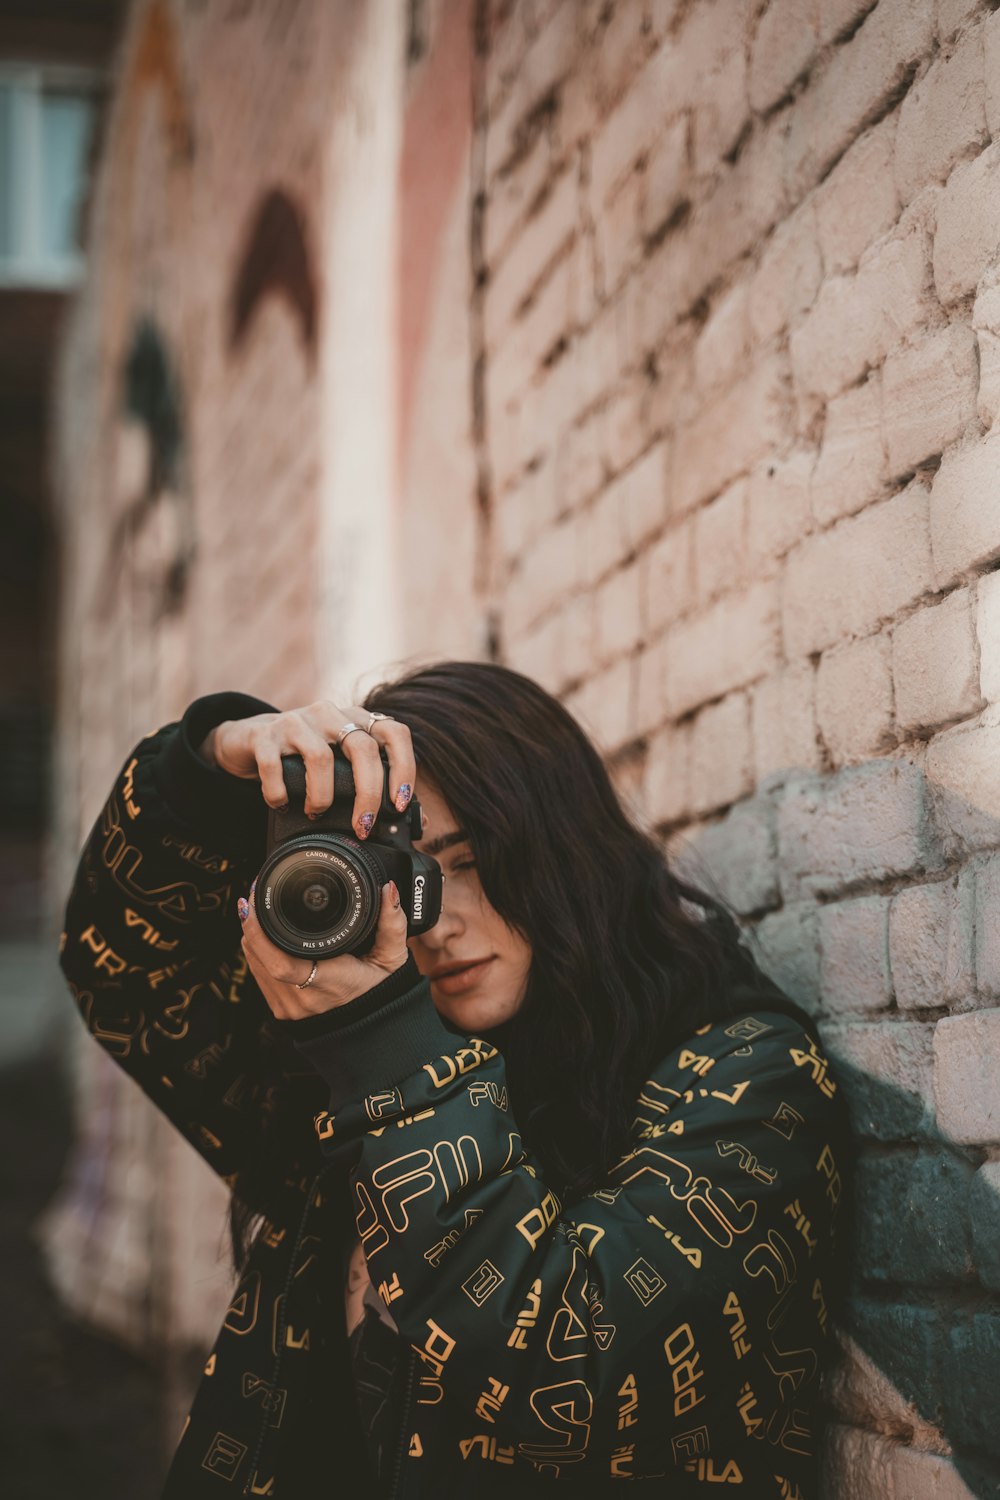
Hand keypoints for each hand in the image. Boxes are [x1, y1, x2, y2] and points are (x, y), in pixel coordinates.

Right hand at [199, 699, 415, 838]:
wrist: (247, 740)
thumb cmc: (303, 757)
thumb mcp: (339, 763)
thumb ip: (372, 782)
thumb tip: (415, 819)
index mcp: (355, 719)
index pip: (394, 732)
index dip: (403, 768)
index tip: (400, 803)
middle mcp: (329, 714)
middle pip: (362, 748)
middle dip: (368, 794)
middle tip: (363, 826)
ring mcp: (295, 721)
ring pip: (320, 758)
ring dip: (322, 797)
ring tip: (316, 813)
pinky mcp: (264, 735)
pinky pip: (275, 767)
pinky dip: (280, 794)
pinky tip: (283, 805)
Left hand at [239, 877, 409, 1018]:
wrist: (372, 1027)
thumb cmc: (382, 991)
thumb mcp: (392, 959)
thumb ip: (392, 924)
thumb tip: (388, 891)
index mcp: (331, 983)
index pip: (282, 964)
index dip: (259, 933)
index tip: (254, 904)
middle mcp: (304, 998)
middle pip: (261, 957)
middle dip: (253, 923)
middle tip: (255, 895)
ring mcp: (289, 1006)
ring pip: (255, 963)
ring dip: (253, 935)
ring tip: (258, 909)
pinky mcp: (281, 1009)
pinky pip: (259, 975)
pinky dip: (258, 952)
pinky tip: (264, 935)